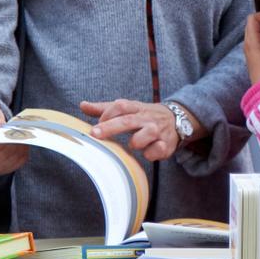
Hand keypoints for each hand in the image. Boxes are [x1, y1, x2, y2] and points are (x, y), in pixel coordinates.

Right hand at [0, 104, 26, 174]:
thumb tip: (0, 126)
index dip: (4, 140)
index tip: (12, 130)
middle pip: (3, 155)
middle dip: (13, 143)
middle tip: (21, 133)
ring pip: (11, 160)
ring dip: (19, 148)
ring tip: (22, 137)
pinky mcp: (4, 169)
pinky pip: (18, 163)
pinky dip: (22, 153)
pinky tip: (23, 144)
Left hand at [81, 99, 203, 161]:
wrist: (177, 119)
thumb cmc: (145, 116)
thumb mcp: (129, 109)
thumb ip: (105, 109)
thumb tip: (82, 105)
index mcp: (137, 108)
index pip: (120, 106)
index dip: (107, 114)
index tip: (95, 126)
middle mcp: (147, 118)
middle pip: (128, 120)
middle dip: (110, 127)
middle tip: (94, 134)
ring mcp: (158, 130)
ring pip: (145, 134)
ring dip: (136, 141)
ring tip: (133, 144)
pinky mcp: (166, 144)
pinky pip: (157, 150)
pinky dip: (151, 153)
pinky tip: (148, 152)